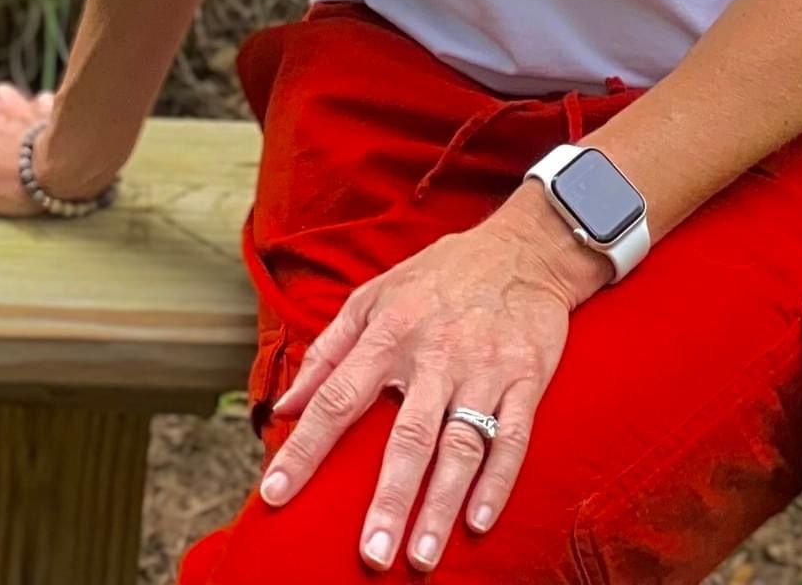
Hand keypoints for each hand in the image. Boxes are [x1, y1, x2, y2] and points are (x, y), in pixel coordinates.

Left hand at [258, 210, 579, 572]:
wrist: (524, 248)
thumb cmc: (440, 276)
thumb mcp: (375, 295)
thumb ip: (329, 350)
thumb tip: (284, 406)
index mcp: (391, 332)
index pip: (338, 397)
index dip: (305, 448)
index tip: (274, 494)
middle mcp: (436, 354)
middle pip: (408, 436)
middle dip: (389, 499)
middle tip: (372, 555)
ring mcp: (484, 368)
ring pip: (461, 445)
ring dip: (441, 505)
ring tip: (422, 557)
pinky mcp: (527, 376)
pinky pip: (513, 437)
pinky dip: (497, 481)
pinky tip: (479, 520)